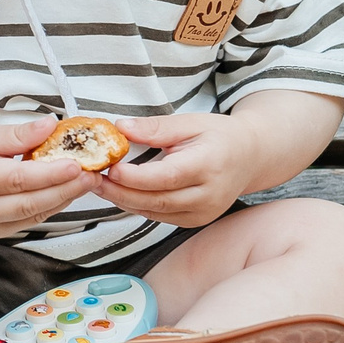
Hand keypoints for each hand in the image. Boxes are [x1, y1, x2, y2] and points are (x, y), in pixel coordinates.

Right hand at [0, 117, 98, 238]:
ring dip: (64, 198)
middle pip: (29, 203)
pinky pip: (31, 220)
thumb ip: (18, 134)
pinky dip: (52, 205)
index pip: (16, 179)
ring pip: (34, 214)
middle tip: (92, 174)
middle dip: (65, 189)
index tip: (77, 164)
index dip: (49, 174)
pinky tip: (68, 190)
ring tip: (87, 180)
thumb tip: (51, 126)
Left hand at [91, 113, 258, 227]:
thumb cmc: (220, 136)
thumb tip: (121, 127)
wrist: (250, 157)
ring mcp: (204, 212)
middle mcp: (209, 194)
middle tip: (92, 179)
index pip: (167, 176)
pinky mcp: (196, 220)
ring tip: (99, 185)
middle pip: (158, 199)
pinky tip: (120, 193)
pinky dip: (138, 205)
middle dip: (121, 191)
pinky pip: (160, 216)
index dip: (136, 176)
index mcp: (210, 165)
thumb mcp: (190, 122)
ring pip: (156, 212)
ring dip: (124, 200)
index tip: (110, 168)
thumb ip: (156, 127)